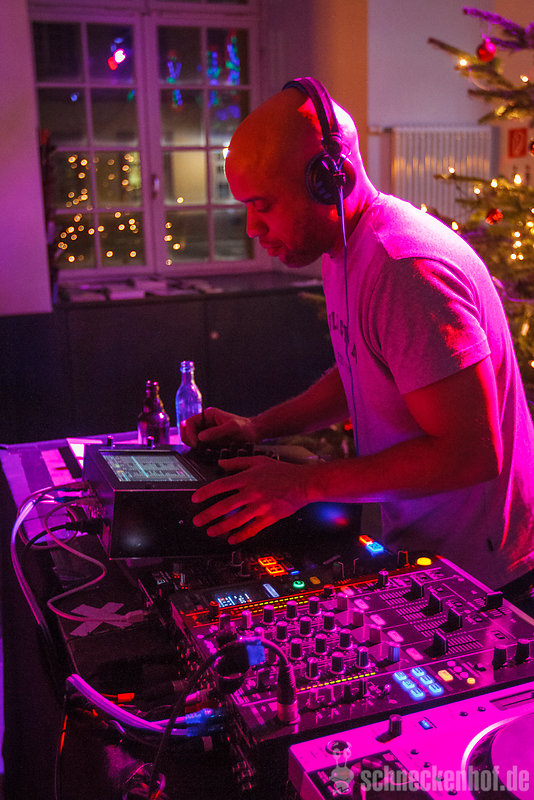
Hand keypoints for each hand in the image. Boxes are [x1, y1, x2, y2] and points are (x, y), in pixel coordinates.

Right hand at [180, 407, 258, 447]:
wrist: (254, 433)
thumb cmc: (246, 428)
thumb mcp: (232, 428)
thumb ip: (216, 432)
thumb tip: (200, 437)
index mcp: (209, 415)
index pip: (190, 422)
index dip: (189, 432)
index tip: (195, 442)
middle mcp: (206, 422)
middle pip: (187, 429)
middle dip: (187, 438)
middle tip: (195, 446)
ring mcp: (207, 431)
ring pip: (191, 437)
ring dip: (191, 443)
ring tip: (198, 449)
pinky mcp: (210, 440)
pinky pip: (198, 443)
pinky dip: (196, 447)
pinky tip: (201, 451)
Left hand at [191, 456, 309, 543]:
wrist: (304, 482)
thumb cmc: (283, 471)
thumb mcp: (259, 460)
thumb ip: (238, 462)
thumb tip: (221, 463)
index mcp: (247, 478)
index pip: (220, 486)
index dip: (205, 493)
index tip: (195, 499)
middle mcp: (251, 493)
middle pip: (224, 506)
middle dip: (207, 515)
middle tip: (197, 521)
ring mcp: (261, 506)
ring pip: (236, 520)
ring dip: (221, 528)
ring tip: (210, 532)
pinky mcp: (270, 517)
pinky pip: (252, 529)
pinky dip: (241, 535)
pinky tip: (232, 540)